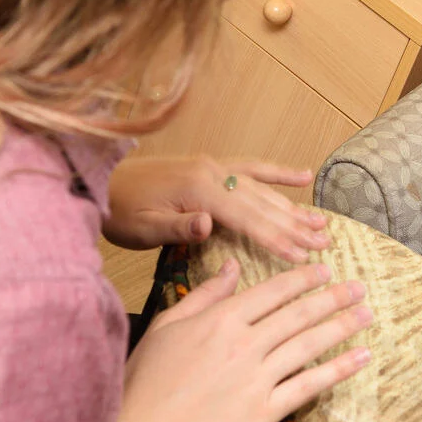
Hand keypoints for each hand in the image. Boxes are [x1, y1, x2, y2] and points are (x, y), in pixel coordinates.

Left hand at [104, 155, 329, 262]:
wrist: (98, 182)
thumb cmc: (118, 211)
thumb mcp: (141, 227)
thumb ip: (176, 227)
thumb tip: (208, 225)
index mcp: (198, 189)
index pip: (247, 217)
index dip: (275, 238)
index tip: (301, 256)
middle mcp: (212, 172)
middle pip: (262, 202)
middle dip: (294, 224)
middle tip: (323, 243)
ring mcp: (213, 166)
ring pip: (262, 188)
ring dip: (293, 206)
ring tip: (321, 223)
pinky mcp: (210, 167)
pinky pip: (251, 168)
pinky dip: (278, 173)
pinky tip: (302, 176)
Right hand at [118, 258, 371, 421]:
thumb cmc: (147, 379)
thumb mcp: (168, 325)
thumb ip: (205, 295)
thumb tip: (231, 266)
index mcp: (222, 319)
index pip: (273, 291)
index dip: (303, 280)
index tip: (325, 271)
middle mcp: (245, 344)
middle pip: (299, 314)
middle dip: (333, 298)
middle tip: (359, 288)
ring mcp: (257, 378)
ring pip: (309, 344)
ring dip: (342, 326)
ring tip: (366, 314)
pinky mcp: (265, 411)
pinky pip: (308, 385)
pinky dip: (338, 369)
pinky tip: (360, 357)